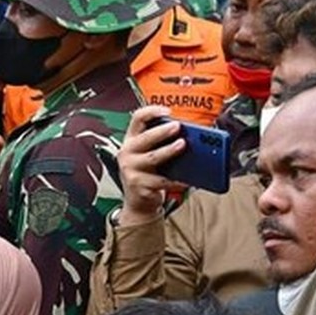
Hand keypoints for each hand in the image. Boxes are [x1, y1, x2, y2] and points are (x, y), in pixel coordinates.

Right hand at [117, 105, 186, 225]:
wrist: (138, 203)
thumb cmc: (148, 175)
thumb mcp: (149, 155)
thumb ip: (161, 144)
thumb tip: (188, 135)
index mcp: (131, 140)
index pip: (137, 119)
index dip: (151, 112)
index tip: (167, 111)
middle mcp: (127, 153)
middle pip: (145, 138)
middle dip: (162, 131)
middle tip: (177, 126)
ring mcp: (130, 169)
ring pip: (153, 158)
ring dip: (169, 150)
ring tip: (182, 145)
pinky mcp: (138, 185)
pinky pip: (162, 181)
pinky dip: (177, 180)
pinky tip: (188, 178)